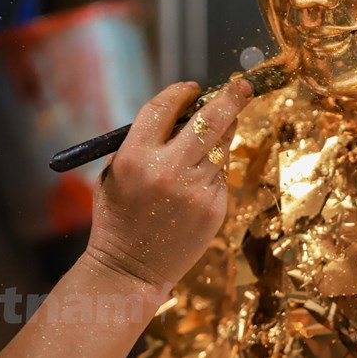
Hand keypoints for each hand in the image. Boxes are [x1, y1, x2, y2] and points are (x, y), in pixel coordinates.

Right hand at [83, 80, 252, 290]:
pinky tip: (195, 186)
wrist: (129, 271)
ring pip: (221, 146)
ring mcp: (195, 190)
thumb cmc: (119, 217)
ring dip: (220, 136)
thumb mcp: (114, 173)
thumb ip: (143, 140)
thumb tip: (182, 109)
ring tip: (207, 142)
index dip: (180, 92)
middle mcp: (168, 170)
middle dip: (230, 97)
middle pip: (210, 119)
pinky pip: (220, 174)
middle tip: (242, 86)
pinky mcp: (214, 207)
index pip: (164, 108)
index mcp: (134, 158)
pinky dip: (212, 170)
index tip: (192, 88)